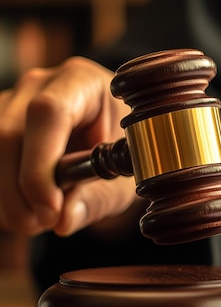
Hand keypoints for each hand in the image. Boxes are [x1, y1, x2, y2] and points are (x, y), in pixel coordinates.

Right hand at [0, 57, 136, 236]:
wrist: (111, 143)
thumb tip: (63, 220)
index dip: (40, 164)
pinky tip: (20, 209)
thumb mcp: (122, 179)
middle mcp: (41, 84)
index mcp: (82, 83)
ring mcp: (11, 100)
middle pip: (7, 133)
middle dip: (18, 190)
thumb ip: (96, 199)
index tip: (49, 208)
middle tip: (41, 224)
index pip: (48, 113)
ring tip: (37, 220)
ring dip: (5, 195)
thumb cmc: (121, 154)